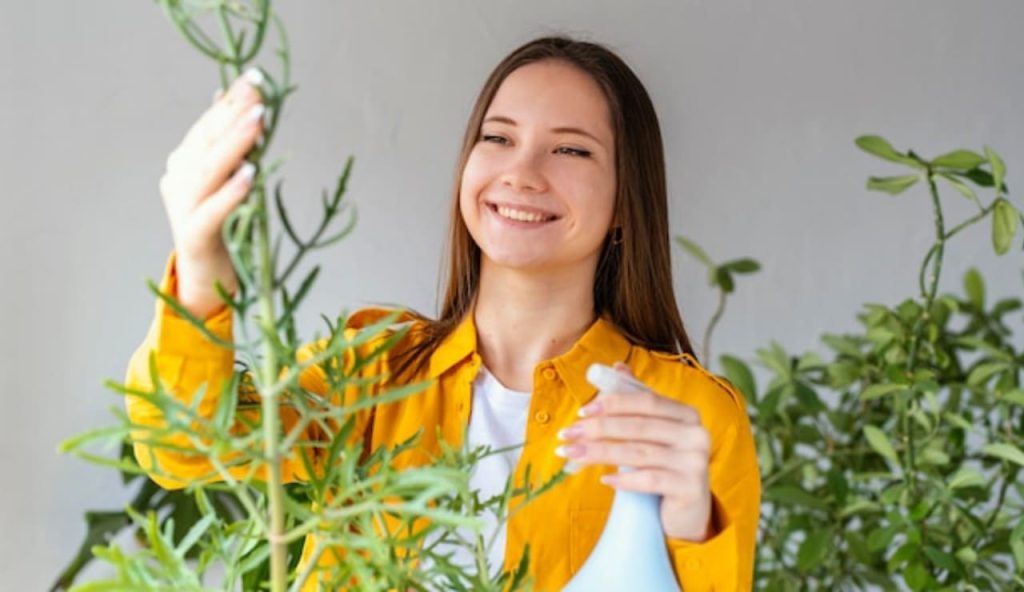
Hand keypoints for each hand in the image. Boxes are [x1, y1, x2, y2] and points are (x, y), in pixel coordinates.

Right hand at [159, 68, 264, 317]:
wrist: (206, 279)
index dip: (230, 101)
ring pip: (209, 169)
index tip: (254, 77)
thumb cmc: (224, 226)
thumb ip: (231, 146)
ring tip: (260, 121)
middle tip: (259, 90)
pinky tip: (251, 174)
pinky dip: (232, 191)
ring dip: (235, 143)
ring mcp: (183, 207)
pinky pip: (213, 210)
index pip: (208, 124)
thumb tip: (237, 101)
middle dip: (234, 113)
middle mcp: (179, 179)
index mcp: (185, 163)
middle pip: (207, 140)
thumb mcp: (229, 180)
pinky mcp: (194, 235)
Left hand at [555, 362, 712, 541]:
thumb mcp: (653, 430)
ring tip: (572, 455)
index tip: (582, 412)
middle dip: (598, 429)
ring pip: (639, 453)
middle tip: (567, 435)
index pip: (646, 401)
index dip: (613, 403)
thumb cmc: (666, 464)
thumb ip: (638, 400)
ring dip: (599, 453)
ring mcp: (696, 462)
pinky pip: (650, 480)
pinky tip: (604, 479)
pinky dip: (624, 479)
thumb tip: (617, 366)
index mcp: (687, 414)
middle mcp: (696, 434)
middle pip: (639, 427)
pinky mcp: (690, 488)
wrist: (688, 510)